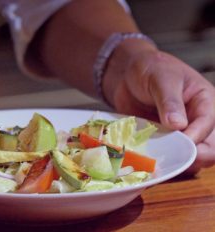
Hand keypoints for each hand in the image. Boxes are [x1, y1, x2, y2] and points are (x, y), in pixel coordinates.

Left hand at [103, 41, 214, 173]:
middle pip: (208, 147)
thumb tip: (178, 125)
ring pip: (189, 157)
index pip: (209, 123)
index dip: (197, 137)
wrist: (128, 74)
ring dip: (178, 163)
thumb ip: (170, 100)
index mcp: (204, 101)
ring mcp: (179, 133)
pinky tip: (149, 164)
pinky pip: (168, 156)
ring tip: (161, 165)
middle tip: (176, 161)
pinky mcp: (163, 140)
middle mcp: (196, 120)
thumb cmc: (150, 68)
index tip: (182, 145)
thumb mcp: (162, 78)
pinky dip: (161, 162)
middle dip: (195, 157)